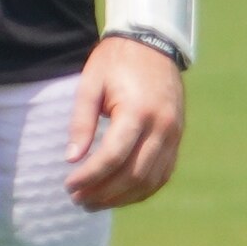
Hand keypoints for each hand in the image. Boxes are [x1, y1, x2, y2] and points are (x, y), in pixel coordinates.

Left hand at [65, 36, 186, 210]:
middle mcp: (162, 126)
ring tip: (94, 202)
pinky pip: (162, 174)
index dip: (89, 176)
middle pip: (133, 174)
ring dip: (121, 197)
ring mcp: (174, 134)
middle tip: (77, 199)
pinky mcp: (177, 138)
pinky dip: (141, 190)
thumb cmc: (116, 61)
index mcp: (137, 110)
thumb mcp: (90, 85)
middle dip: (103, 193)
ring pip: (150, 180)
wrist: (153, 42)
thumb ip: (81, 123)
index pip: (113, 157)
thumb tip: (72, 159)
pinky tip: (119, 194)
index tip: (68, 185)